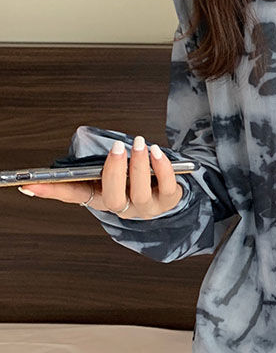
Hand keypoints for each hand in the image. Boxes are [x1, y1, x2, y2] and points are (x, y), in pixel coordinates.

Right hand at [18, 135, 183, 218]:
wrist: (165, 190)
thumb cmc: (133, 177)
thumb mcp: (110, 172)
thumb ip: (92, 165)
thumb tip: (62, 158)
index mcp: (100, 198)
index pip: (74, 196)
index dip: (53, 191)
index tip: (30, 184)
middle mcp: (122, 208)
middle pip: (113, 197)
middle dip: (114, 172)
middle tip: (117, 148)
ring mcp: (145, 208)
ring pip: (140, 193)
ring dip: (139, 165)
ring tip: (140, 144)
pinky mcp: (168, 201)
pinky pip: (167, 188)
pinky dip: (162, 168)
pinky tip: (156, 152)